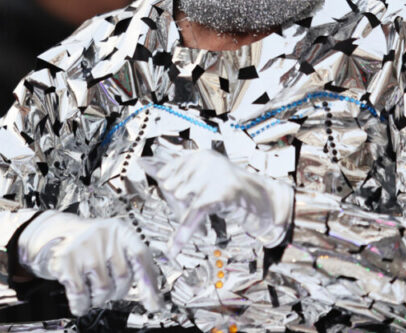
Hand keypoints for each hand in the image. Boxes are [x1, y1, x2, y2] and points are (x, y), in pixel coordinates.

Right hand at [17, 212, 163, 315]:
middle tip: (109, 290)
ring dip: (99, 299)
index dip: (149, 282)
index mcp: (121, 231)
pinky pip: (81, 294)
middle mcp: (104, 236)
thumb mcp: (115, 244)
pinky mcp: (66, 261)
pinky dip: (82, 305)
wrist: (57, 234)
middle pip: (123, 276)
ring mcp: (84, 248)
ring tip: (94, 292)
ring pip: (103, 288)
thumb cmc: (93, 245)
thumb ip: (135, 265)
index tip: (154, 304)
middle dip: (118, 291)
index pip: (141, 255)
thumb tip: (155, 299)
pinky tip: (81, 303)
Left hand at [145, 150, 293, 252]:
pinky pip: (193, 216)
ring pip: (181, 201)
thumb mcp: (204, 178)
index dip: (171, 190)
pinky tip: (174, 249)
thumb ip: (176, 172)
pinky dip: (183, 234)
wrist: (263, 202)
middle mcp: (206, 161)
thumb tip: (143, 162)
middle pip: (173, 188)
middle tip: (199, 210)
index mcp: (200, 155)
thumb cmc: (229, 192)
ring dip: (187, 218)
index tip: (181, 200)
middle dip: (179, 205)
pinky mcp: (221, 194)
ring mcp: (214, 177)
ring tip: (206, 219)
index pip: (168, 172)